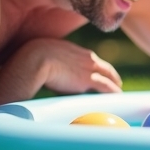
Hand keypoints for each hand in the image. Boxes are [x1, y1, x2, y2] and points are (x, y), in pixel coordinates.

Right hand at [0, 38, 122, 101]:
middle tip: (116, 83)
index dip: (97, 67)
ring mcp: (88, 68)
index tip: (100, 72)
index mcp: (74, 51)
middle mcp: (85, 57)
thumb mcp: (42, 56)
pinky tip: (118, 98)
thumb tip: (37, 72)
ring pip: (109, 77)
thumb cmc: (30, 59)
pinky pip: (106, 87)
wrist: (34, 59)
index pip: (91, 59)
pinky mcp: (88, 80)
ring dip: (115, 85)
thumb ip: (46, 63)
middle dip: (111, 75)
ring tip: (119, 93)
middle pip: (104, 67)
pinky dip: (113, 92)